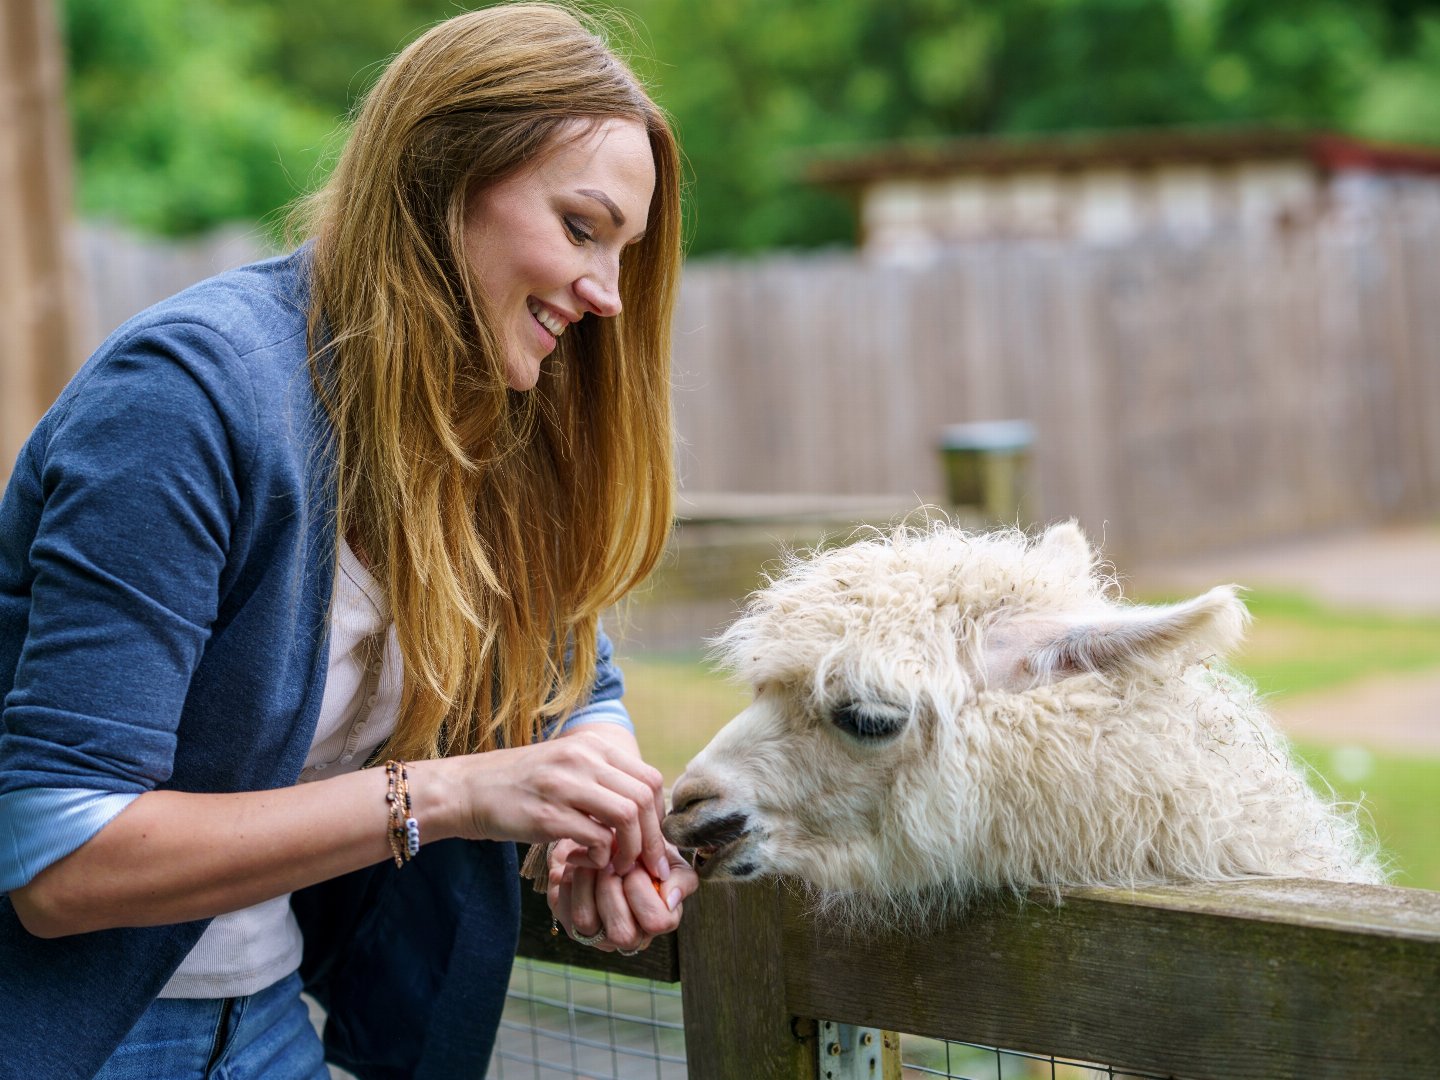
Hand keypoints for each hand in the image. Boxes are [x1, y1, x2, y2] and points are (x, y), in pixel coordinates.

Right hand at [452, 728, 667, 879]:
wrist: (468, 790)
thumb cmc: (522, 785)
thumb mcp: (567, 766)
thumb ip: (603, 779)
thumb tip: (645, 809)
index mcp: (592, 746)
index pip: (650, 778)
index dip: (659, 816)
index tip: (653, 841)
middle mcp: (583, 759)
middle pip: (645, 797)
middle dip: (653, 838)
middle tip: (646, 864)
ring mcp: (565, 785)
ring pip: (627, 816)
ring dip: (630, 850)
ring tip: (618, 865)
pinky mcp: (547, 815)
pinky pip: (596, 838)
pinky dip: (602, 857)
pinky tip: (589, 861)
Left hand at [548, 839, 698, 952]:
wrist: (605, 840)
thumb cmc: (643, 852)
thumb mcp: (669, 859)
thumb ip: (680, 877)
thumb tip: (669, 899)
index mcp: (659, 920)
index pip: (657, 922)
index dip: (642, 889)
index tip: (633, 863)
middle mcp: (631, 936)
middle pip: (622, 933)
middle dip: (612, 888)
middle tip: (610, 861)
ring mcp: (600, 935)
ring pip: (588, 923)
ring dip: (588, 883)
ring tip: (593, 861)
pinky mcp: (572, 926)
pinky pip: (565, 912)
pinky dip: (569, 884)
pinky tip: (577, 867)